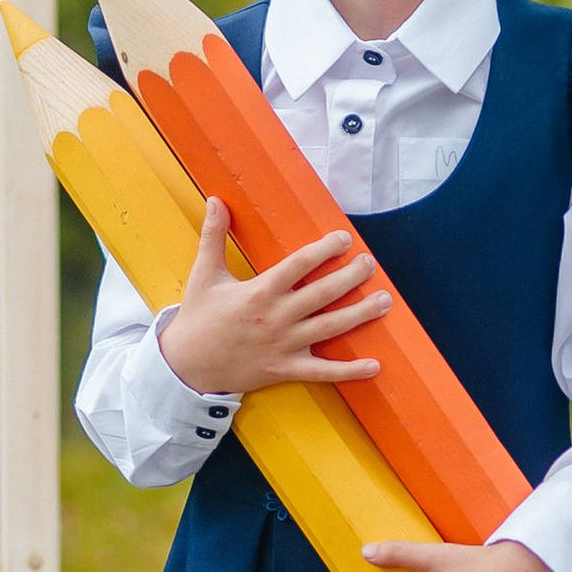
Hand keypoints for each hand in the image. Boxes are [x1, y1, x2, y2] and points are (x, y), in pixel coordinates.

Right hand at [154, 201, 390, 398]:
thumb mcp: (203, 274)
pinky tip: (375, 365)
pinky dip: (349, 371)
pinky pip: (323, 371)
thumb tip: (215, 200)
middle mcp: (276, 318)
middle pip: (322, 294)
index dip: (324, 250)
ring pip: (330, 328)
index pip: (298, 266)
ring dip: (360, 315)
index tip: (344, 239)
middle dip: (351, 277)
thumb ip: (213, 236)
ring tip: (385, 302)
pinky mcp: (286, 369)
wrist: (186, 366)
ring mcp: (284, 346)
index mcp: (259, 292)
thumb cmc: (198, 318)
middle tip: (371, 263)